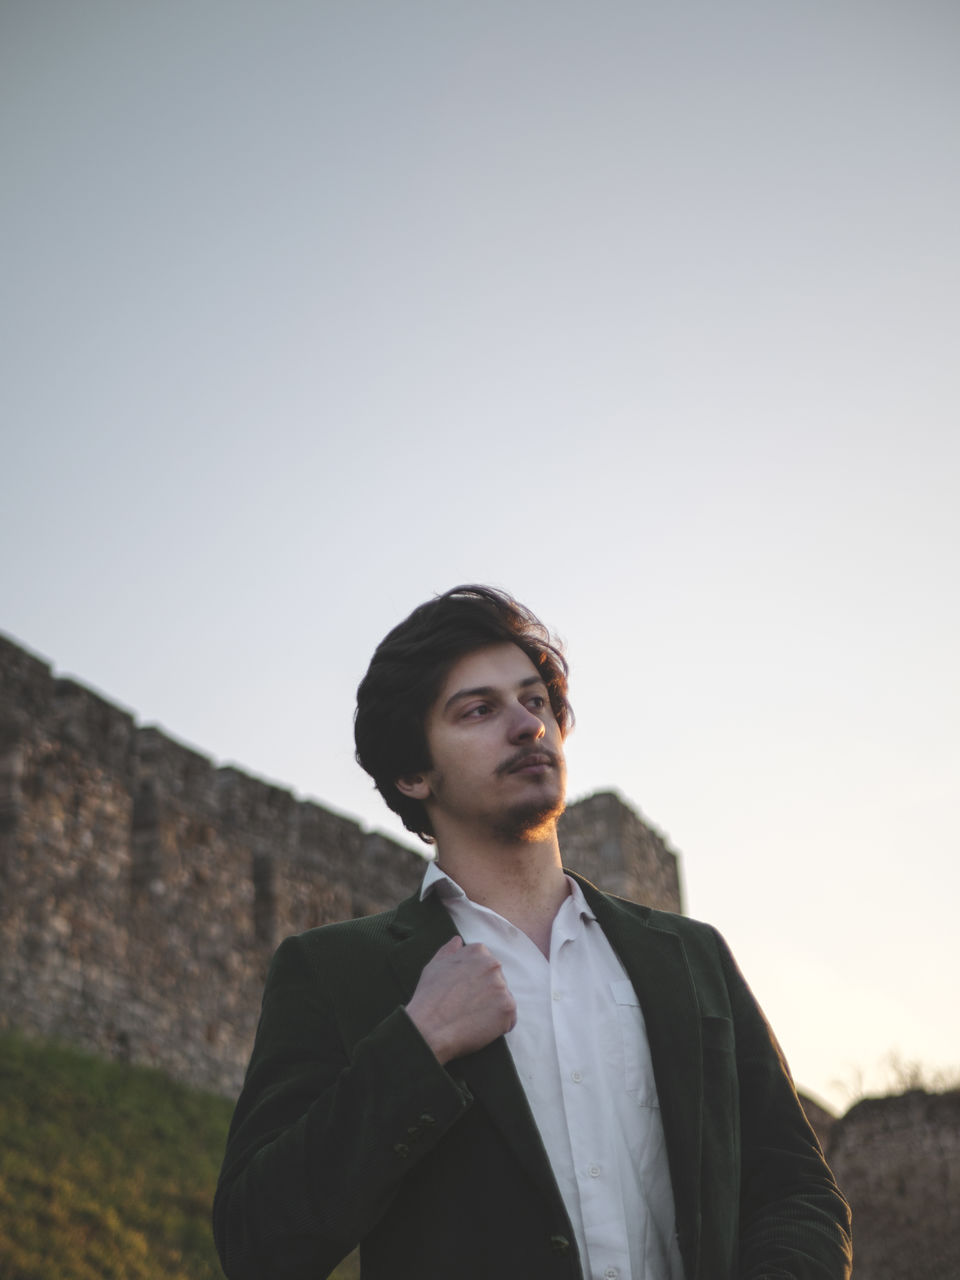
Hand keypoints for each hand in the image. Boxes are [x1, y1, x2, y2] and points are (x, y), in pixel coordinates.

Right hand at [405, 936, 515, 1064]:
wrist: (429, 1028)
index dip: (475, 982)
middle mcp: (493, 965)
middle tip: (467, 1007)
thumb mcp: (435, 966)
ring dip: (492, 1010)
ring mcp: (502, 986)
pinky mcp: (508, 1008)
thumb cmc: (429, 998)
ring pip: (503, 1000)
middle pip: (497, 982)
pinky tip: (480, 1027)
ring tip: (471, 1018)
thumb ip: (449, 951)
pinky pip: (509, 1019)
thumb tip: (458, 940)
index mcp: (478, 952)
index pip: (487, 965)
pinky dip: (498, 1026)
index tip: (464, 992)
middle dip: (486, 995)